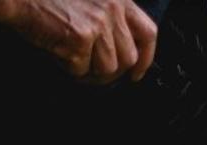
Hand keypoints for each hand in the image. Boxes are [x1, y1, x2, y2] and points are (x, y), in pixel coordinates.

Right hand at [0, 0, 157, 82]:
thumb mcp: (89, 2)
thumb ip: (106, 19)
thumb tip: (113, 53)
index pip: (147, 33)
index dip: (146, 58)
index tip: (137, 73)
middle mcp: (113, 10)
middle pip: (128, 58)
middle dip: (111, 73)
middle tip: (93, 75)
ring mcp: (98, 25)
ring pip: (107, 69)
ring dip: (89, 74)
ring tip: (73, 64)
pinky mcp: (80, 39)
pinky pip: (81, 70)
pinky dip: (68, 69)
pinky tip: (59, 55)